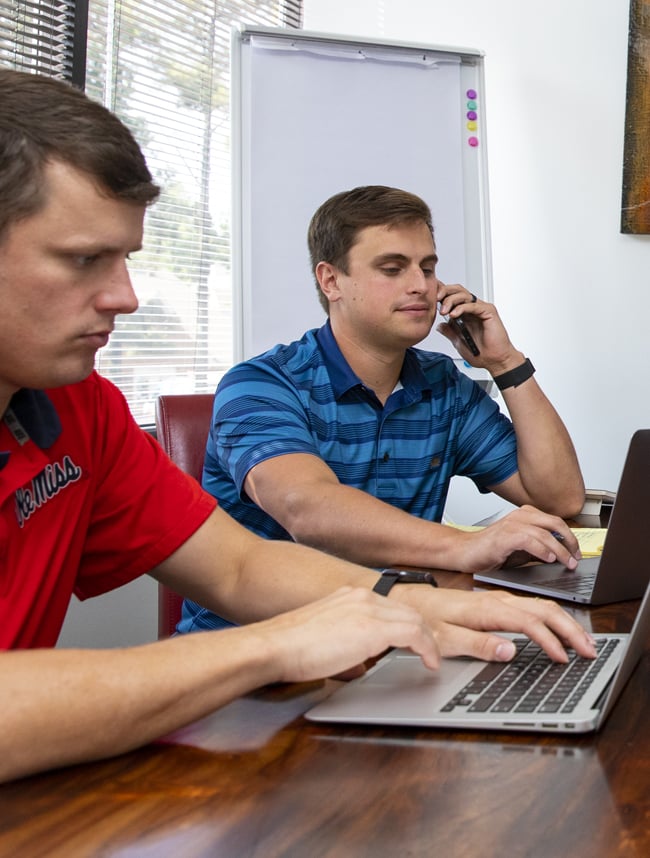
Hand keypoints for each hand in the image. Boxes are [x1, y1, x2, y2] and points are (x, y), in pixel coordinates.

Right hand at [253, 586, 439, 683]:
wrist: (274, 645)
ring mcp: (368, 609)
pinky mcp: (372, 628)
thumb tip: (362, 663)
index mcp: (350, 596)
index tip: (419, 642)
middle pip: (409, 611)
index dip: (410, 626)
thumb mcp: (326, 637)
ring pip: (416, 620)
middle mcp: (361, 596)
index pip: (392, 607)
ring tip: (434, 660)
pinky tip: (429, 664)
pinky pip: (414, 634)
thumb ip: (348, 643)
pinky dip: (427, 649)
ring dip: (429, 642)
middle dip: (425, 632)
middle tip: (434, 652)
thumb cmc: (291, 647)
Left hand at [394, 583, 596, 663]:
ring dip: (564, 623)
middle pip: (542, 610)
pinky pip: (531, 608)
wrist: (406, 600)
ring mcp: (496, 600)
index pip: (528, 623)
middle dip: (569, 629)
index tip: (563, 659)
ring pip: (540, 607)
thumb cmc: (422, 619)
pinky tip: (557, 629)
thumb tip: (510, 651)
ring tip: (582, 641)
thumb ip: (478, 645)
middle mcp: (495, 601)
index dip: (549, 641)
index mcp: (486, 609)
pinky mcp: (494, 604)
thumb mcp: (444, 637)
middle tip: (588, 650)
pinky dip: (551, 618)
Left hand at [436, 281, 519, 370]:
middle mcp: (473, 309)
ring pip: (464, 294)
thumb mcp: (458, 342)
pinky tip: (454, 314)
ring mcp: (481, 309)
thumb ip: (449, 332)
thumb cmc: (481, 353)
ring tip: (444, 311)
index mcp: (465, 314)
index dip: (441, 294)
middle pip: (457, 290)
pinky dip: (462, 307)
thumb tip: (439, 325)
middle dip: (444, 291)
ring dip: (451, 300)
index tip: (430, 298)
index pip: (452, 296)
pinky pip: (474, 305)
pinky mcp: (489, 312)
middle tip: (435, 299)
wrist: (495, 361)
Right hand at [451, 506, 580, 573]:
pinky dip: (542, 550)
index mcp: (524, 516)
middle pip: (555, 523)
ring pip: (545, 533)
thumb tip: (559, 555)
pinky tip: (549, 559)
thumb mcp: (520, 550)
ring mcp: (511, 524)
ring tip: (566, 563)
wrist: (464, 552)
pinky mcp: (504, 536)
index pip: (555, 521)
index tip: (576, 552)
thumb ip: (538, 548)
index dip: (570, 537)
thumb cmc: (489, 551)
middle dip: (570, 541)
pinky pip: (529, 540)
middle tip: (576, 557)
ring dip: (560, 550)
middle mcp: (519, 516)